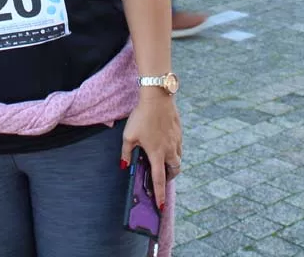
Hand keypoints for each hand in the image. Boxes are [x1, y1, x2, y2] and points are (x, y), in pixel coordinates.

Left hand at [121, 91, 181, 209]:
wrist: (158, 97)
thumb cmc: (141, 117)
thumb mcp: (128, 136)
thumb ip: (126, 153)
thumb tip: (124, 167)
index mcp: (156, 154)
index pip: (159, 179)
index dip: (160, 194)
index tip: (161, 206)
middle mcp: (169, 149)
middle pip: (174, 170)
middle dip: (170, 177)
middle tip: (163, 179)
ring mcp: (176, 140)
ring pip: (178, 158)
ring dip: (173, 163)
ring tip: (164, 162)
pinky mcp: (179, 131)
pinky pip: (178, 146)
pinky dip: (174, 150)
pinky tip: (165, 143)